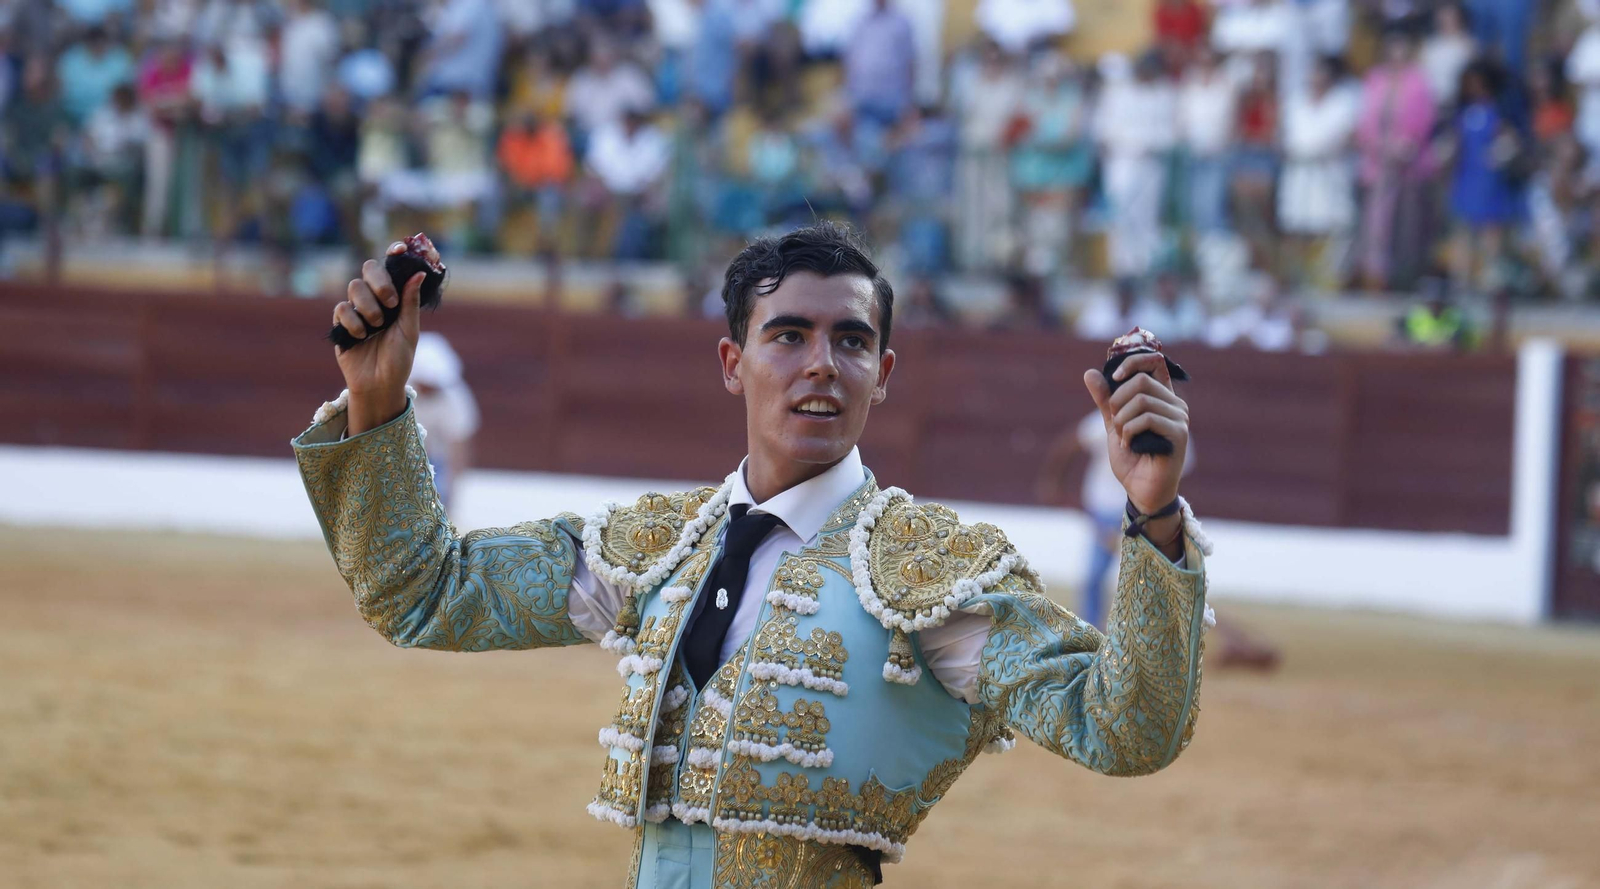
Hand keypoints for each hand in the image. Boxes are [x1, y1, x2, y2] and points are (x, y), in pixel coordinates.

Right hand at [332, 243, 424, 433]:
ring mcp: (357, 309)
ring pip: (354, 287)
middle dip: (379, 282)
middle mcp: (375, 299)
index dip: (394, 254)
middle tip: (389, 302)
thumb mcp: (409, 331)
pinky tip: (361, 336)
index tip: (400, 249)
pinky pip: (341, 309)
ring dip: (368, 306)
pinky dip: (353, 320)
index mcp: (395, 298)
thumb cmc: (399, 359)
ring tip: (376, 326)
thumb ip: (410, 302)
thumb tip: (419, 274)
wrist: (380, 385)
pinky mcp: (341, 323)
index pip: (392, 268)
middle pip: (368, 268)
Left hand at [1082, 351, 1188, 515]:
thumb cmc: (1131, 457)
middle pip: (1141, 381)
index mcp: (1162, 397)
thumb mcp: (1113, 424)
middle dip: (1117, 401)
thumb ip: (1105, 400)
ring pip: (1141, 400)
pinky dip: (1128, 431)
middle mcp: (1175, 404)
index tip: (1114, 376)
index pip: (1155, 361)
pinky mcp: (1178, 433)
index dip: (1133, 362)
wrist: (1140, 490)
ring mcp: (1180, 418)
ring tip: (1122, 437)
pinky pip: (1146, 418)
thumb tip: (1089, 372)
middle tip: (1116, 422)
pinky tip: (1129, 445)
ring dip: (1121, 420)